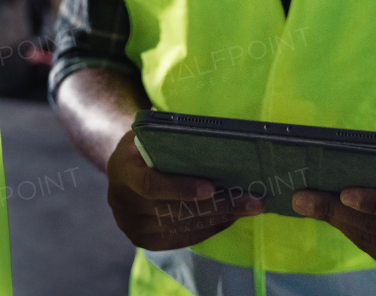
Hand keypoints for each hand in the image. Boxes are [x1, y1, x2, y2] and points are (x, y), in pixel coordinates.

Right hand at [105, 130, 262, 250]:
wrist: (123, 167)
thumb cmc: (144, 144)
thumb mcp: (151, 134)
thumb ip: (175, 142)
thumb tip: (223, 147)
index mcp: (123, 169)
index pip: (150, 184)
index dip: (181, 188)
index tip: (211, 188)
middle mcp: (123, 202)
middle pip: (174, 210)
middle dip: (218, 206)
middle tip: (252, 201)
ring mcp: (131, 225)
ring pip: (182, 227)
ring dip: (219, 218)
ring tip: (247, 208)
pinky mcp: (143, 241)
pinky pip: (181, 239)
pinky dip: (208, 229)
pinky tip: (229, 218)